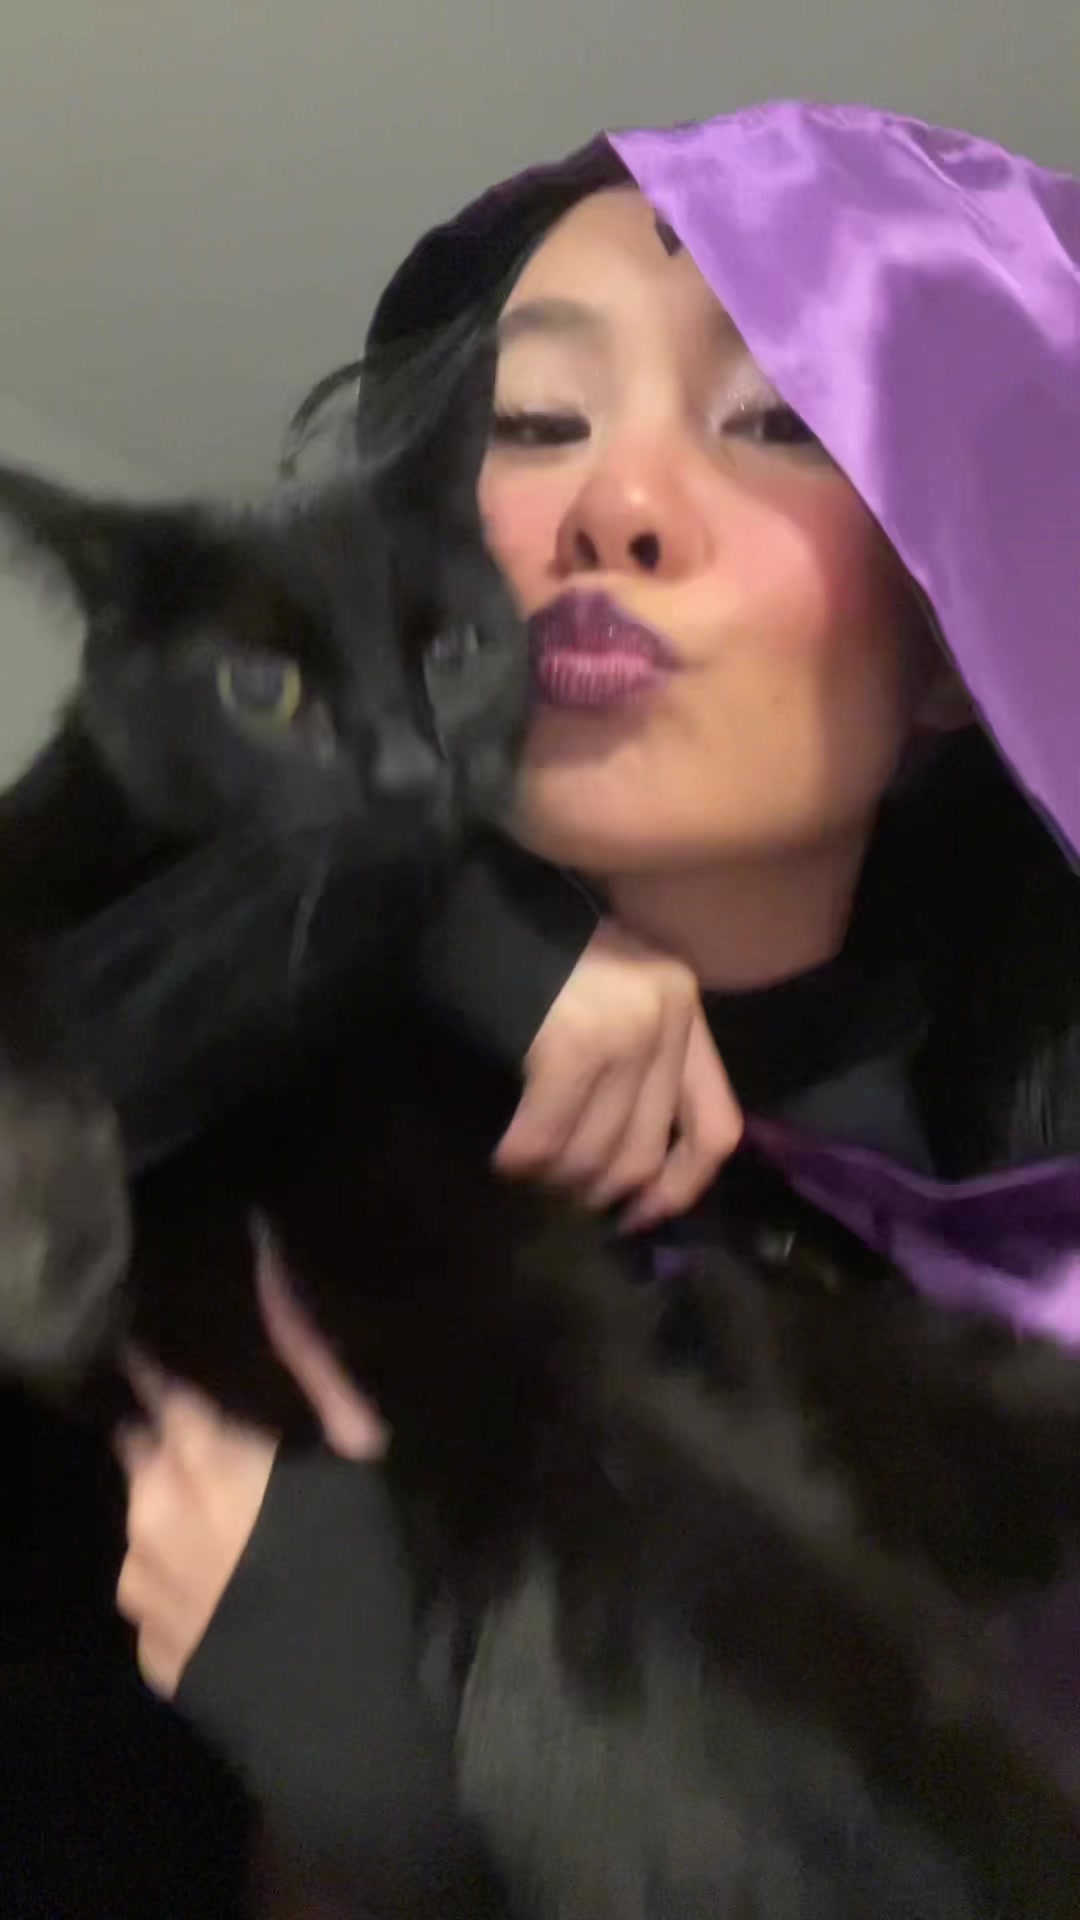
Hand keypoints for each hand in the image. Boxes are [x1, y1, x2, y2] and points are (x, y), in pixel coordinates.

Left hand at [116, 1226, 384, 1697]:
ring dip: (172, 1509)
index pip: (156, 1386)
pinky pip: (153, 1589)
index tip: (184, 1349)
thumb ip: (308, 1358)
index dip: (166, 1366)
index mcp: (200, 1459)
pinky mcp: (144, 1647)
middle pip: (142, 1450)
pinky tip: (231, 1586)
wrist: (341, 1723)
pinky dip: (179, 1577)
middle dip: (172, 1440)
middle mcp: (149, 1515)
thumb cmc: (359, 1572)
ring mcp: (138, 1589)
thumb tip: (268, 1260)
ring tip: (235, 1524)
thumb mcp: (356, 1455)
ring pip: (141, 1520)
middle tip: (228, 1446)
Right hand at [494, 920, 741, 1229]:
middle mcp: (666, 1017)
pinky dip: (521, 1159)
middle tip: (558, 1194)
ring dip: (555, 1179)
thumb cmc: (534, 947)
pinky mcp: (571, 1045)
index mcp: (684, 1006)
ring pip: (595, 1155)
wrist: (470, 895)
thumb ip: (638, 1060)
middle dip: (596, 1190)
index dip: (682, 1188)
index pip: (717, 1126)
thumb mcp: (610, 992)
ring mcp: (623, 1031)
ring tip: (527, 1169)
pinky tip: (503, 1154)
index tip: (642, 1216)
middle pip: (645, 1153)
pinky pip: (546, 1140)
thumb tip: (630, 1170)